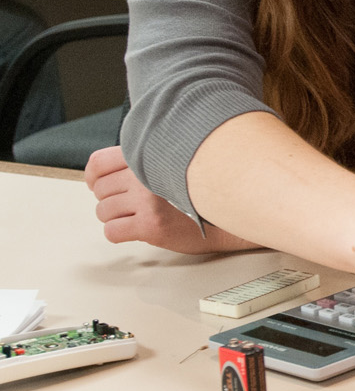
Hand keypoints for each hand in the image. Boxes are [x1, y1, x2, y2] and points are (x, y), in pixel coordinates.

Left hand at [84, 146, 253, 253]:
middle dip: (110, 199)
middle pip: (100, 190)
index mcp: (150, 157)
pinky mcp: (150, 225)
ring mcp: (147, 201)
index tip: (97, 185)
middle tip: (131, 204)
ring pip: (103, 212)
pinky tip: (137, 229)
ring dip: (116, 217)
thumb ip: (142, 163)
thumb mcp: (170, 167)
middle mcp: (146, 175)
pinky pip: (111, 232)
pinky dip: (119, 233)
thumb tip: (101, 175)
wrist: (225, 220)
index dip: (93, 176)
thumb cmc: (197, 196)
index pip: (99, 162)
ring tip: (138, 216)